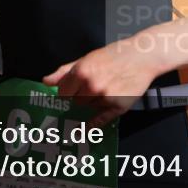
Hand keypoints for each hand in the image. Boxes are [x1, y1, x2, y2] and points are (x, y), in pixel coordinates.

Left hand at [42, 37, 164, 127]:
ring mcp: (105, 97)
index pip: (63, 93)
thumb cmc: (114, 55)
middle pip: (75, 102)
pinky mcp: (118, 106)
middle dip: (80, 96)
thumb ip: (65, 71)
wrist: (142, 57)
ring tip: (104, 89)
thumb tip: (46, 82)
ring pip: (88, 108)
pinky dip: (90, 126)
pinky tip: (82, 132)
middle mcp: (92, 86)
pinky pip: (100, 120)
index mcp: (81, 72)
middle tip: (92, 86)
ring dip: (92, 103)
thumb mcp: (87, 58)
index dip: (67, 91)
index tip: (71, 90)